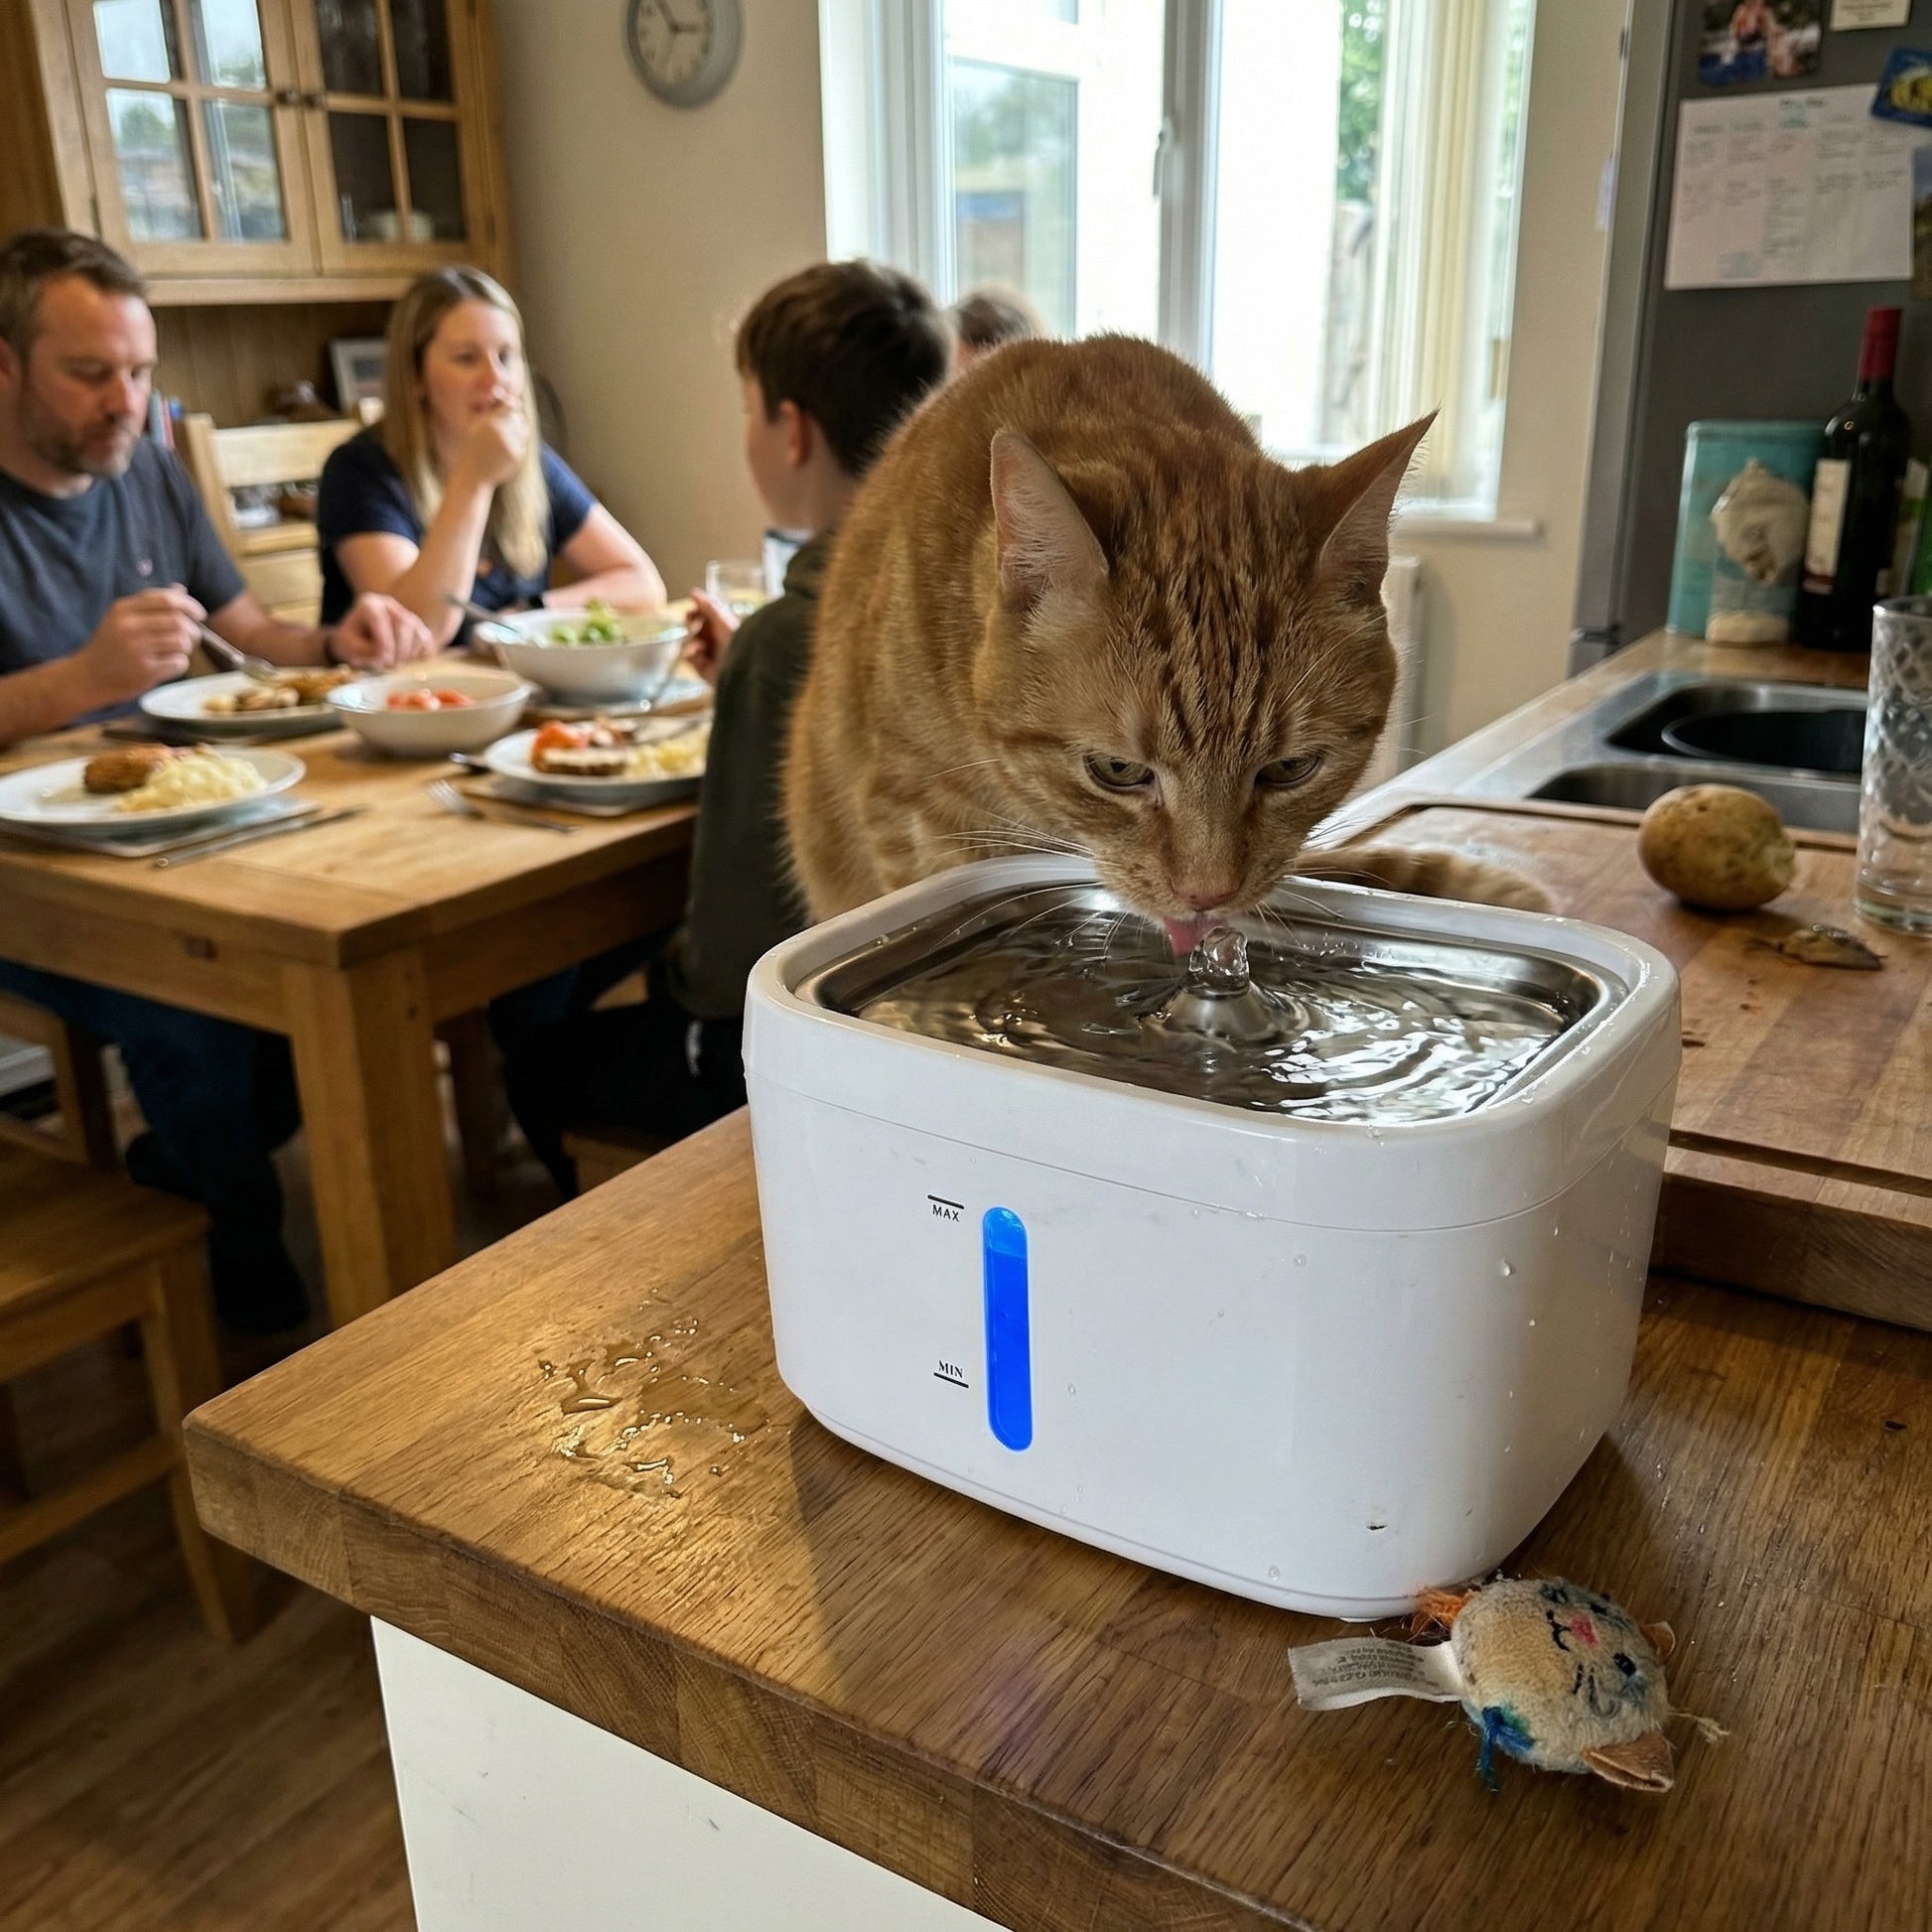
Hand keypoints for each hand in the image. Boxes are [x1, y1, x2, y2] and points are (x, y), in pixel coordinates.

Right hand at [73, 585, 203, 705]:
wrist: (90, 677)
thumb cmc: (112, 645)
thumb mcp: (122, 617)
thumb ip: (150, 603)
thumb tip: (180, 589)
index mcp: (123, 609)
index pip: (166, 600)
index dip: (189, 605)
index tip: (200, 614)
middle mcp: (128, 626)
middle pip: (178, 621)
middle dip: (193, 629)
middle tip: (192, 637)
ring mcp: (136, 649)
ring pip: (182, 642)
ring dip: (187, 648)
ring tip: (176, 651)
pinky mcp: (145, 671)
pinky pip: (179, 663)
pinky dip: (179, 664)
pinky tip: (167, 665)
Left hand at [330, 593, 436, 669]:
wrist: (359, 643)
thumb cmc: (351, 643)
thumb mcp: (347, 646)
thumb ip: (362, 650)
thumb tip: (385, 656)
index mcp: (369, 605)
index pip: (380, 618)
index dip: (384, 640)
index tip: (383, 659)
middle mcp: (389, 605)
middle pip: (403, 623)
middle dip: (399, 649)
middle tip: (390, 666)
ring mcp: (406, 615)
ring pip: (417, 632)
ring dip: (408, 653)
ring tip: (395, 664)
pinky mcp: (418, 628)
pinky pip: (426, 640)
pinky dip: (420, 654)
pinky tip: (407, 660)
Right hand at [451, 407, 529, 490]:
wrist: (472, 475)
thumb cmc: (472, 447)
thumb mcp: (476, 426)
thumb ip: (490, 412)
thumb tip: (511, 398)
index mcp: (489, 422)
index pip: (510, 406)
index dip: (511, 406)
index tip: (509, 409)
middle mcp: (500, 432)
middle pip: (519, 418)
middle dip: (516, 420)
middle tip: (508, 426)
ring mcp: (510, 444)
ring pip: (523, 431)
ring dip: (518, 432)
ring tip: (505, 438)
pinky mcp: (516, 456)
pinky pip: (521, 446)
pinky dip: (515, 447)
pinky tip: (503, 454)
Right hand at [683, 589, 739, 686]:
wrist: (739, 665)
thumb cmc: (734, 639)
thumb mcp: (722, 618)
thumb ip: (707, 605)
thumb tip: (692, 591)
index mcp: (720, 626)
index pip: (701, 615)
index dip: (694, 613)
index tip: (691, 613)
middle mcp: (713, 639)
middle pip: (692, 627)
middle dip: (690, 626)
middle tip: (693, 626)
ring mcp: (707, 653)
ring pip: (688, 641)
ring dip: (691, 640)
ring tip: (699, 644)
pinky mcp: (701, 666)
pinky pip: (688, 656)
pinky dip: (691, 652)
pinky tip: (698, 652)